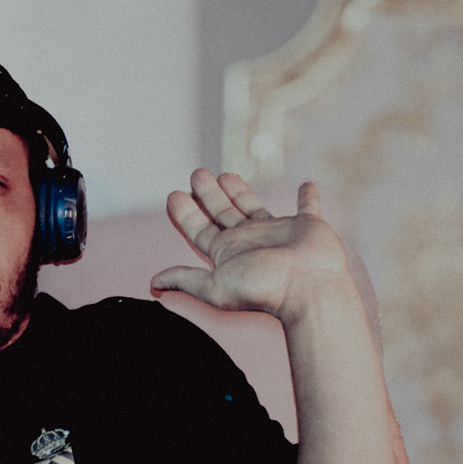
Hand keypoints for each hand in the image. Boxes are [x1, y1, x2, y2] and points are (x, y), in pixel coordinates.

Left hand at [151, 172, 353, 323]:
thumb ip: (185, 279)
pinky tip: (307, 185)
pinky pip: (308, 207)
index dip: (186, 214)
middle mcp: (250, 241)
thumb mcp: (214, 285)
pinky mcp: (308, 227)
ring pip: (255, 206)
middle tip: (197, 173)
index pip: (200, 230)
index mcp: (228, 253)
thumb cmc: (264, 289)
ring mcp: (279, 233)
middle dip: (208, 194)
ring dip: (241, 192)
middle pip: (223, 213)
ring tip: (226, 174)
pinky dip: (309, 197)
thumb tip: (153, 284)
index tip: (173, 195)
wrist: (309, 289)